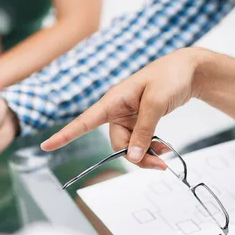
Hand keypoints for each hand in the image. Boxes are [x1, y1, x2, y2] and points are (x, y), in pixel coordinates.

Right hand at [41, 48, 209, 168]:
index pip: (84, 121)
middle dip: (135, 156)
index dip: (65, 135)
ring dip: (145, 153)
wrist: (188, 70)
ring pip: (129, 145)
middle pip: (116, 143)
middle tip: (159, 164)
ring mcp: (127, 116)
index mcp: (113, 100)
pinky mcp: (138, 120)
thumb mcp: (157, 102)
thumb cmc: (170, 76)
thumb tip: (132, 156)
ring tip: (165, 155)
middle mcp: (116, 109)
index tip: (46, 145)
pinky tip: (163, 149)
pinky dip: (150, 147)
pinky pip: (138, 141)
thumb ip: (144, 130)